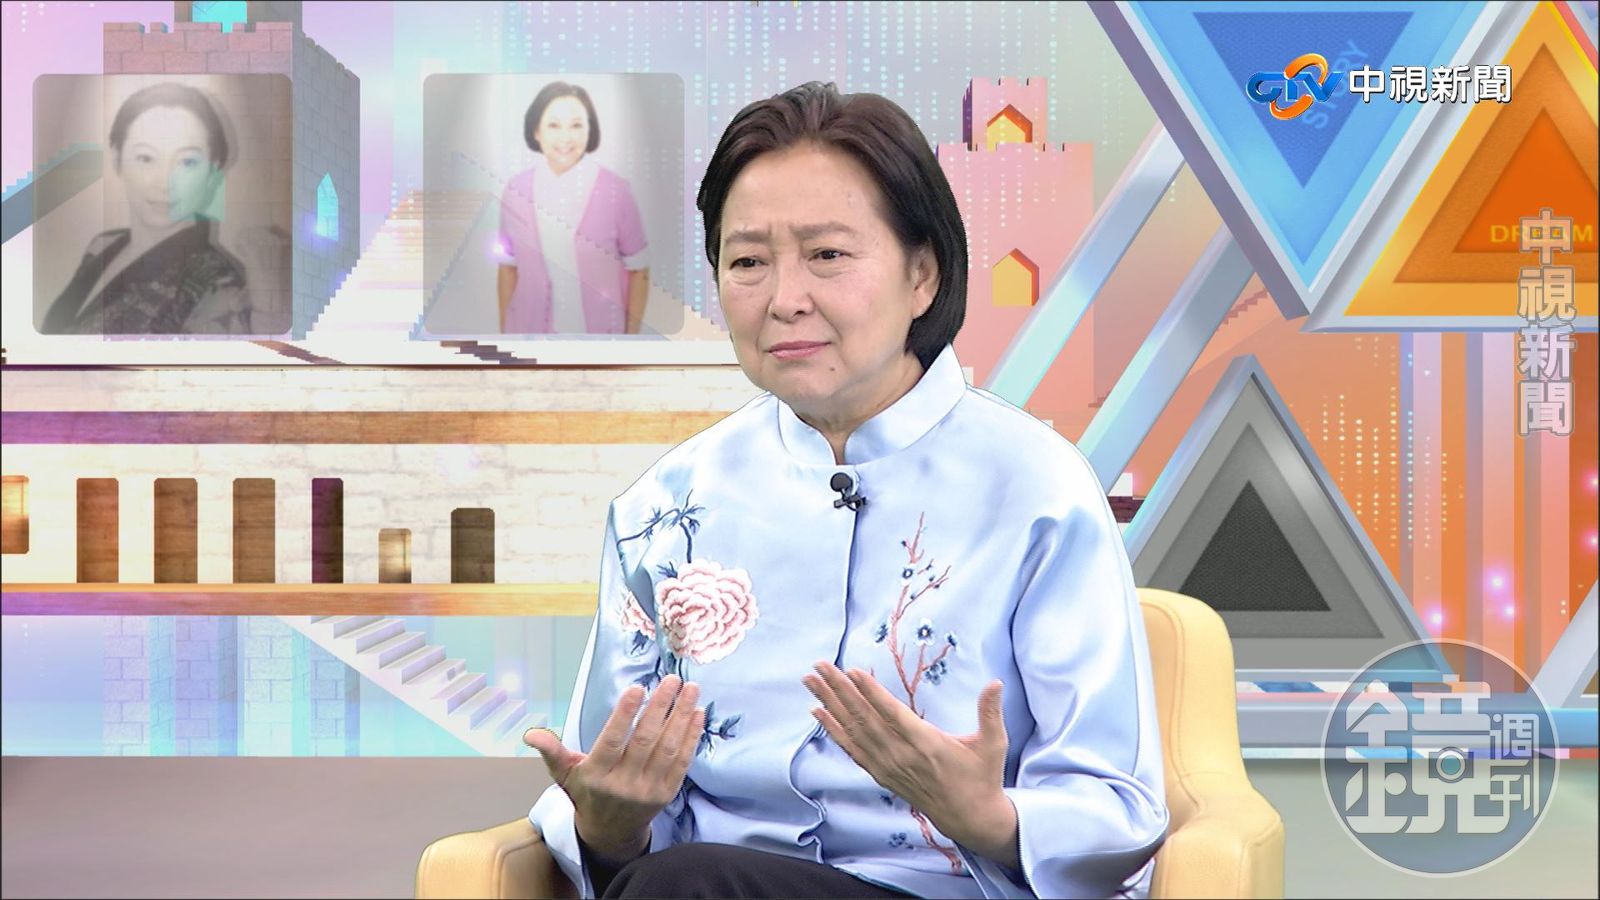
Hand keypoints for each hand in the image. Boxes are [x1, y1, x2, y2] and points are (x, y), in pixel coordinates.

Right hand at [524, 675, 704, 865]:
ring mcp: (648, 790)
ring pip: (668, 749)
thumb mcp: (565, 774)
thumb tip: (531, 734)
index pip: (613, 742)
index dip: (625, 715)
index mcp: (596, 776)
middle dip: (660, 708)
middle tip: (672, 679)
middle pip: (645, 741)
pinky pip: (683, 761)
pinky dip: (691, 736)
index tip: (637, 688)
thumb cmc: (586, 793)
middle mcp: (623, 784)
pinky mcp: (667, 793)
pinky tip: (697, 712)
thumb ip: (552, 751)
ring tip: (691, 688)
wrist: (610, 832)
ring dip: (681, 716)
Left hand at [802, 663, 1019, 866]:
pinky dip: (834, 730)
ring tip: (811, 682)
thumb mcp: (993, 744)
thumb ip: (990, 713)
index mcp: (927, 745)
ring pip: (854, 731)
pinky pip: (852, 749)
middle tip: (820, 666)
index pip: (893, 715)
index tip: (853, 671)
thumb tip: (996, 683)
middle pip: (865, 719)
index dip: (872, 693)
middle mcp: (902, 756)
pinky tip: (818, 712)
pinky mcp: (882, 774)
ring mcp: (888, 767)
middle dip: (840, 690)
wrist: (969, 818)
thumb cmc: (982, 777)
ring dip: (830, 705)